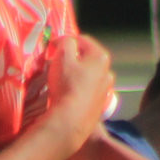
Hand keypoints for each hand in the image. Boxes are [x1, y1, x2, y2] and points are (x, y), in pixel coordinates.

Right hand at [45, 34, 116, 148]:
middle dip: (72, 58)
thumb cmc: (67, 84)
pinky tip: (68, 94)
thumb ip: (65, 42)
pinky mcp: (99, 105)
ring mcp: (105, 90)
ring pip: (88, 76)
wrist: (71, 120)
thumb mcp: (63, 56)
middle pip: (87, 59)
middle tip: (56, 63)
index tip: (52, 47)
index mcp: (101, 57)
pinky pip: (87, 91)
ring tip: (62, 80)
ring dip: (76, 74)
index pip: (82, 40)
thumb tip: (65, 41)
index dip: (65, 40)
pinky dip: (79, 89)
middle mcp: (107, 72)